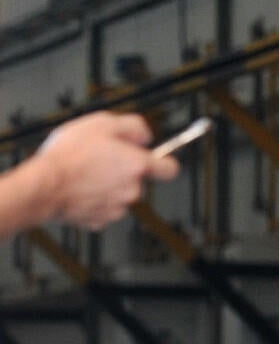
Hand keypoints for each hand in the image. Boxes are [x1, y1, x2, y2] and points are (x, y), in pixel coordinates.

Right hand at [30, 111, 175, 228]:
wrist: (43, 185)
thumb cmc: (68, 156)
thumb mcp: (102, 123)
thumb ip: (133, 126)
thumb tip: (145, 135)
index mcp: (137, 165)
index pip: (170, 169)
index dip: (164, 162)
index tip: (157, 160)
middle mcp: (132, 189)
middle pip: (138, 180)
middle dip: (124, 172)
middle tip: (102, 161)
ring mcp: (116, 208)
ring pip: (119, 195)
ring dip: (107, 186)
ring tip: (85, 174)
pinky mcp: (98, 221)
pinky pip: (101, 209)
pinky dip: (93, 201)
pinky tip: (79, 190)